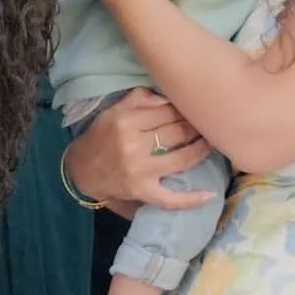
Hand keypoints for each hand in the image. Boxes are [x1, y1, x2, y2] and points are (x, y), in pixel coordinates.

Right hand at [64, 89, 216, 210]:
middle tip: (206, 124)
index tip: (193, 108)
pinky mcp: (143, 192)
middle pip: (177, 132)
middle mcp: (133, 144)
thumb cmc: (101, 138)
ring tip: (211, 143)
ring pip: (183, 158)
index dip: (184, 109)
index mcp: (126, 121)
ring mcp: (140, 170)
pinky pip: (172, 199)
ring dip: (202, 150)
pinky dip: (192, 199)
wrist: (83, 170)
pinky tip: (210, 195)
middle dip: (195, 126)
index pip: (166, 111)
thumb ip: (138, 99)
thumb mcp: (113, 111)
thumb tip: (166, 95)